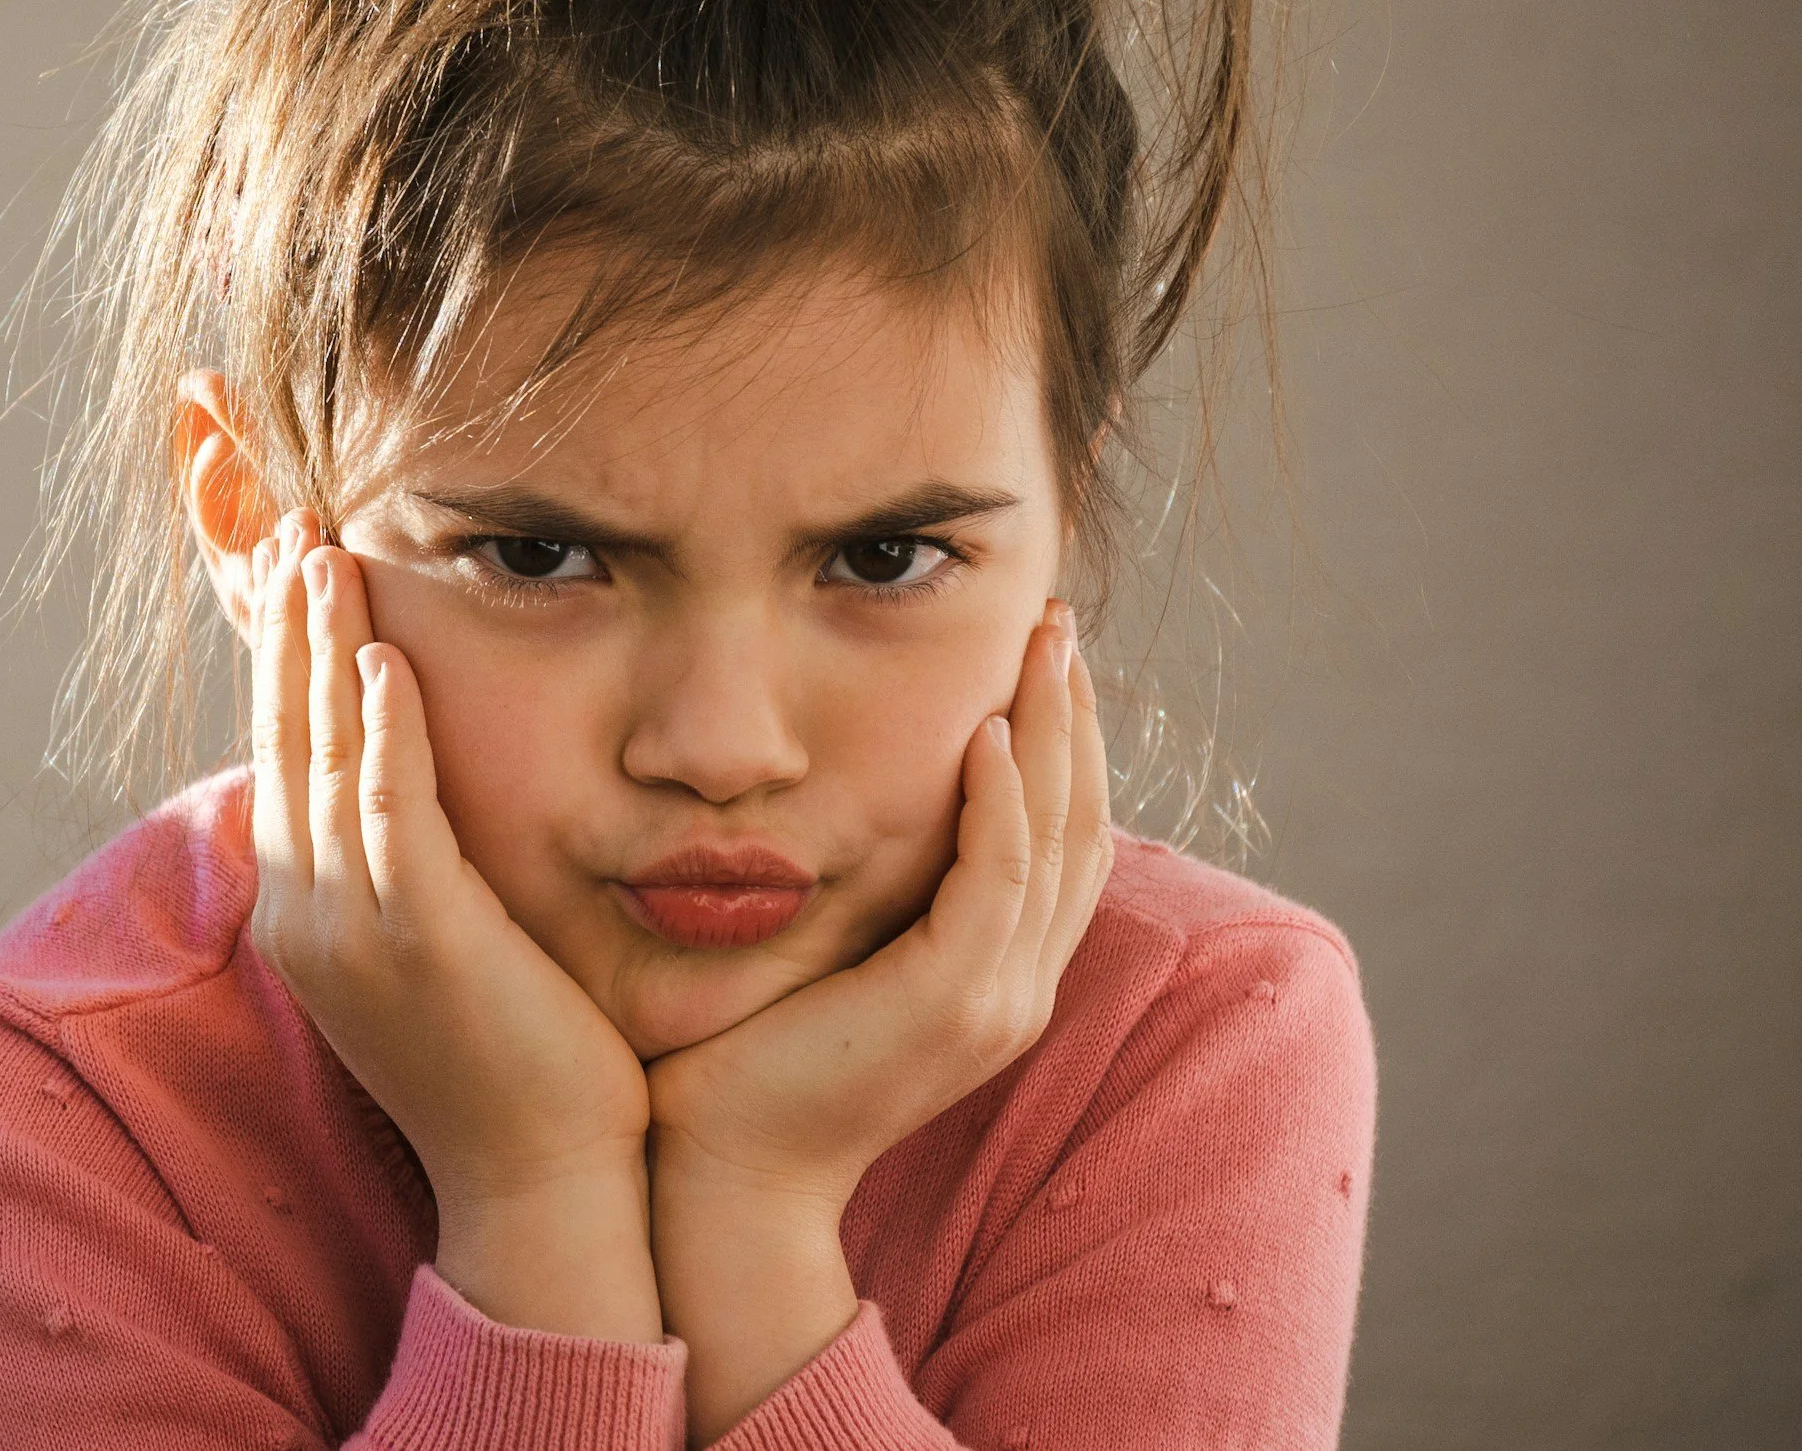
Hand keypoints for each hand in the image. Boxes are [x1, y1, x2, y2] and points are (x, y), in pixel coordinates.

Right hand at [248, 511, 660, 1339]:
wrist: (545, 1182)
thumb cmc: (514, 1062)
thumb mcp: (436, 950)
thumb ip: (410, 866)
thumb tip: (407, 794)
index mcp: (307, 916)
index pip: (285, 757)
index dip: (286, 661)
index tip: (297, 568)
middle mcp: (307, 917)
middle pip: (284, 740)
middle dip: (287, 629)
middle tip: (292, 526)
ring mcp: (352, 931)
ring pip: (323, 759)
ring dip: (322, 648)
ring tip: (323, 551)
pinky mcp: (417, 941)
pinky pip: (389, 814)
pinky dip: (382, 732)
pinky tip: (382, 656)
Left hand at [645, 602, 1111, 1441]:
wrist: (722, 1178)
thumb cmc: (745, 1063)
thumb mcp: (827, 958)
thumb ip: (863, 893)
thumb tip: (840, 798)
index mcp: (995, 978)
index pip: (1059, 841)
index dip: (1063, 745)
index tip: (1041, 657)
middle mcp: (1016, 989)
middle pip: (1079, 827)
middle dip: (1074, 718)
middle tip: (1059, 622)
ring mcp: (993, 1000)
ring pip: (1055, 842)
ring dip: (1052, 734)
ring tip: (1040, 645)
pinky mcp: (950, 1003)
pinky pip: (997, 883)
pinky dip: (1000, 803)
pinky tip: (986, 733)